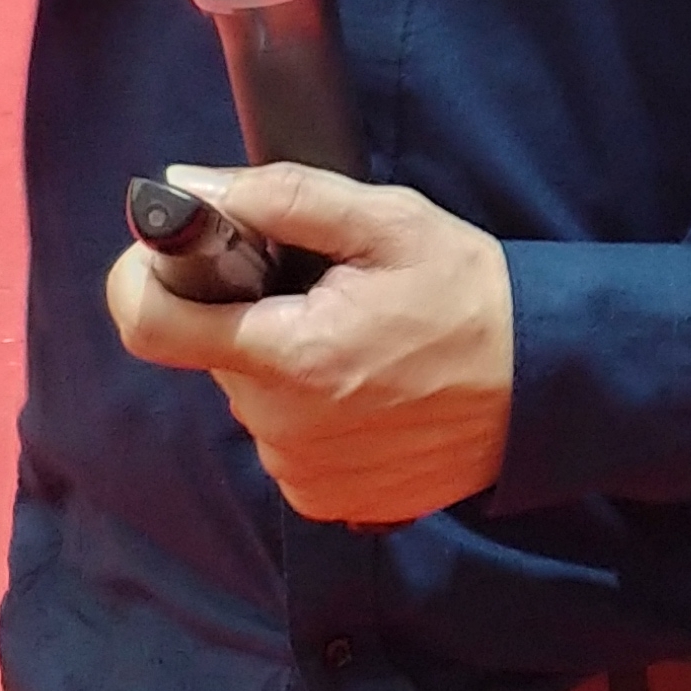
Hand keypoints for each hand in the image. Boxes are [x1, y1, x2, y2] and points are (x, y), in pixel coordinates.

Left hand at [107, 164, 514, 524]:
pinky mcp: (330, 502)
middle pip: (214, 354)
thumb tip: (186, 188)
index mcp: (287, 355)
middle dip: (250, 315)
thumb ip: (281, 198)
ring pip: (254, 400)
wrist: (547, 388)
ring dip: (285, 366)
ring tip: (361, 343)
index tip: (174, 254)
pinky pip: (288, 443)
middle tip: (322, 293)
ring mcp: (304, 475)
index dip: (143, 279)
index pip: (151, 325)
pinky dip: (312, 414)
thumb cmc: (468, 297)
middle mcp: (283, 428)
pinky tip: (370, 391)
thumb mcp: (387, 222)